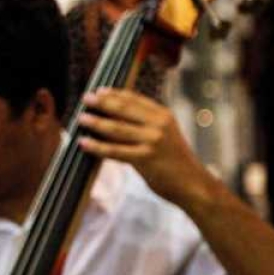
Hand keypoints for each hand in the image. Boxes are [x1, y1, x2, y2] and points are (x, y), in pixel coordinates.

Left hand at [77, 88, 213, 207]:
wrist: (193, 184)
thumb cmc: (174, 160)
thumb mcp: (165, 134)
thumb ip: (145, 124)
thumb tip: (113, 116)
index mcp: (163, 115)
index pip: (134, 99)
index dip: (114, 94)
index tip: (99, 90)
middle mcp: (159, 124)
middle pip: (124, 109)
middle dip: (102, 103)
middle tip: (85, 98)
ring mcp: (153, 141)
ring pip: (117, 129)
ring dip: (96, 122)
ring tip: (80, 118)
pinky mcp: (145, 158)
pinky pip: (115, 151)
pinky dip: (97, 146)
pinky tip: (83, 143)